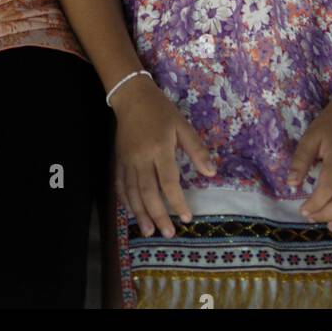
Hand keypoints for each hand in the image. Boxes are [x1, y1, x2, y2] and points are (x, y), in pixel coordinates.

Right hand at [112, 76, 215, 238]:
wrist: (132, 96)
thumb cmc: (160, 111)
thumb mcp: (182, 125)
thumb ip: (196, 149)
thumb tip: (212, 173)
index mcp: (160, 149)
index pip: (169, 182)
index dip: (177, 202)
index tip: (187, 217)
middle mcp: (142, 158)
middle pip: (149, 192)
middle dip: (158, 215)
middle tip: (168, 233)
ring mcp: (128, 160)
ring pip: (132, 192)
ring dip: (141, 214)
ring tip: (149, 232)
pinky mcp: (119, 160)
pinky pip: (121, 185)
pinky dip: (126, 201)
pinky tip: (133, 213)